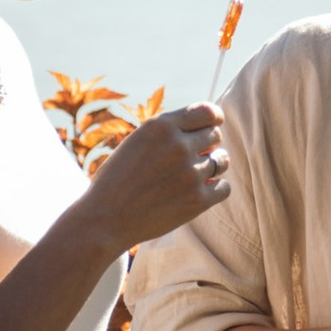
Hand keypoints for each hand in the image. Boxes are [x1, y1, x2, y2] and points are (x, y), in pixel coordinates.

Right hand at [93, 102, 229, 253]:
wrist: (105, 219)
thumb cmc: (119, 179)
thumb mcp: (138, 141)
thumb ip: (169, 131)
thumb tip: (211, 127)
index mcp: (161, 126)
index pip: (207, 111)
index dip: (213, 119)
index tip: (211, 127)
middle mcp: (178, 145)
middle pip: (215, 136)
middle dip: (207, 145)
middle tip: (189, 159)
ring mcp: (190, 173)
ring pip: (222, 161)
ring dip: (213, 166)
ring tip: (192, 176)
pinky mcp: (197, 200)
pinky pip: (224, 187)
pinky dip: (215, 190)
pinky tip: (198, 193)